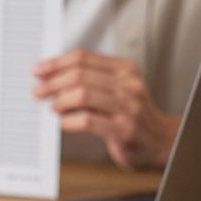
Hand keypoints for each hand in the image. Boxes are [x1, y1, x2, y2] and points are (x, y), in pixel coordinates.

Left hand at [33, 49, 180, 170]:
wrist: (162, 142)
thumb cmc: (132, 115)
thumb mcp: (117, 89)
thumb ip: (90, 79)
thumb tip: (50, 76)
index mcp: (125, 69)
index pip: (83, 57)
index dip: (56, 63)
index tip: (38, 70)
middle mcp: (129, 85)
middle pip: (80, 74)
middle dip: (53, 82)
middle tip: (38, 91)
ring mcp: (129, 107)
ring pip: (83, 95)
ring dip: (60, 101)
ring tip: (53, 108)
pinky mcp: (124, 130)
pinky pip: (87, 121)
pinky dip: (69, 121)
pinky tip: (64, 122)